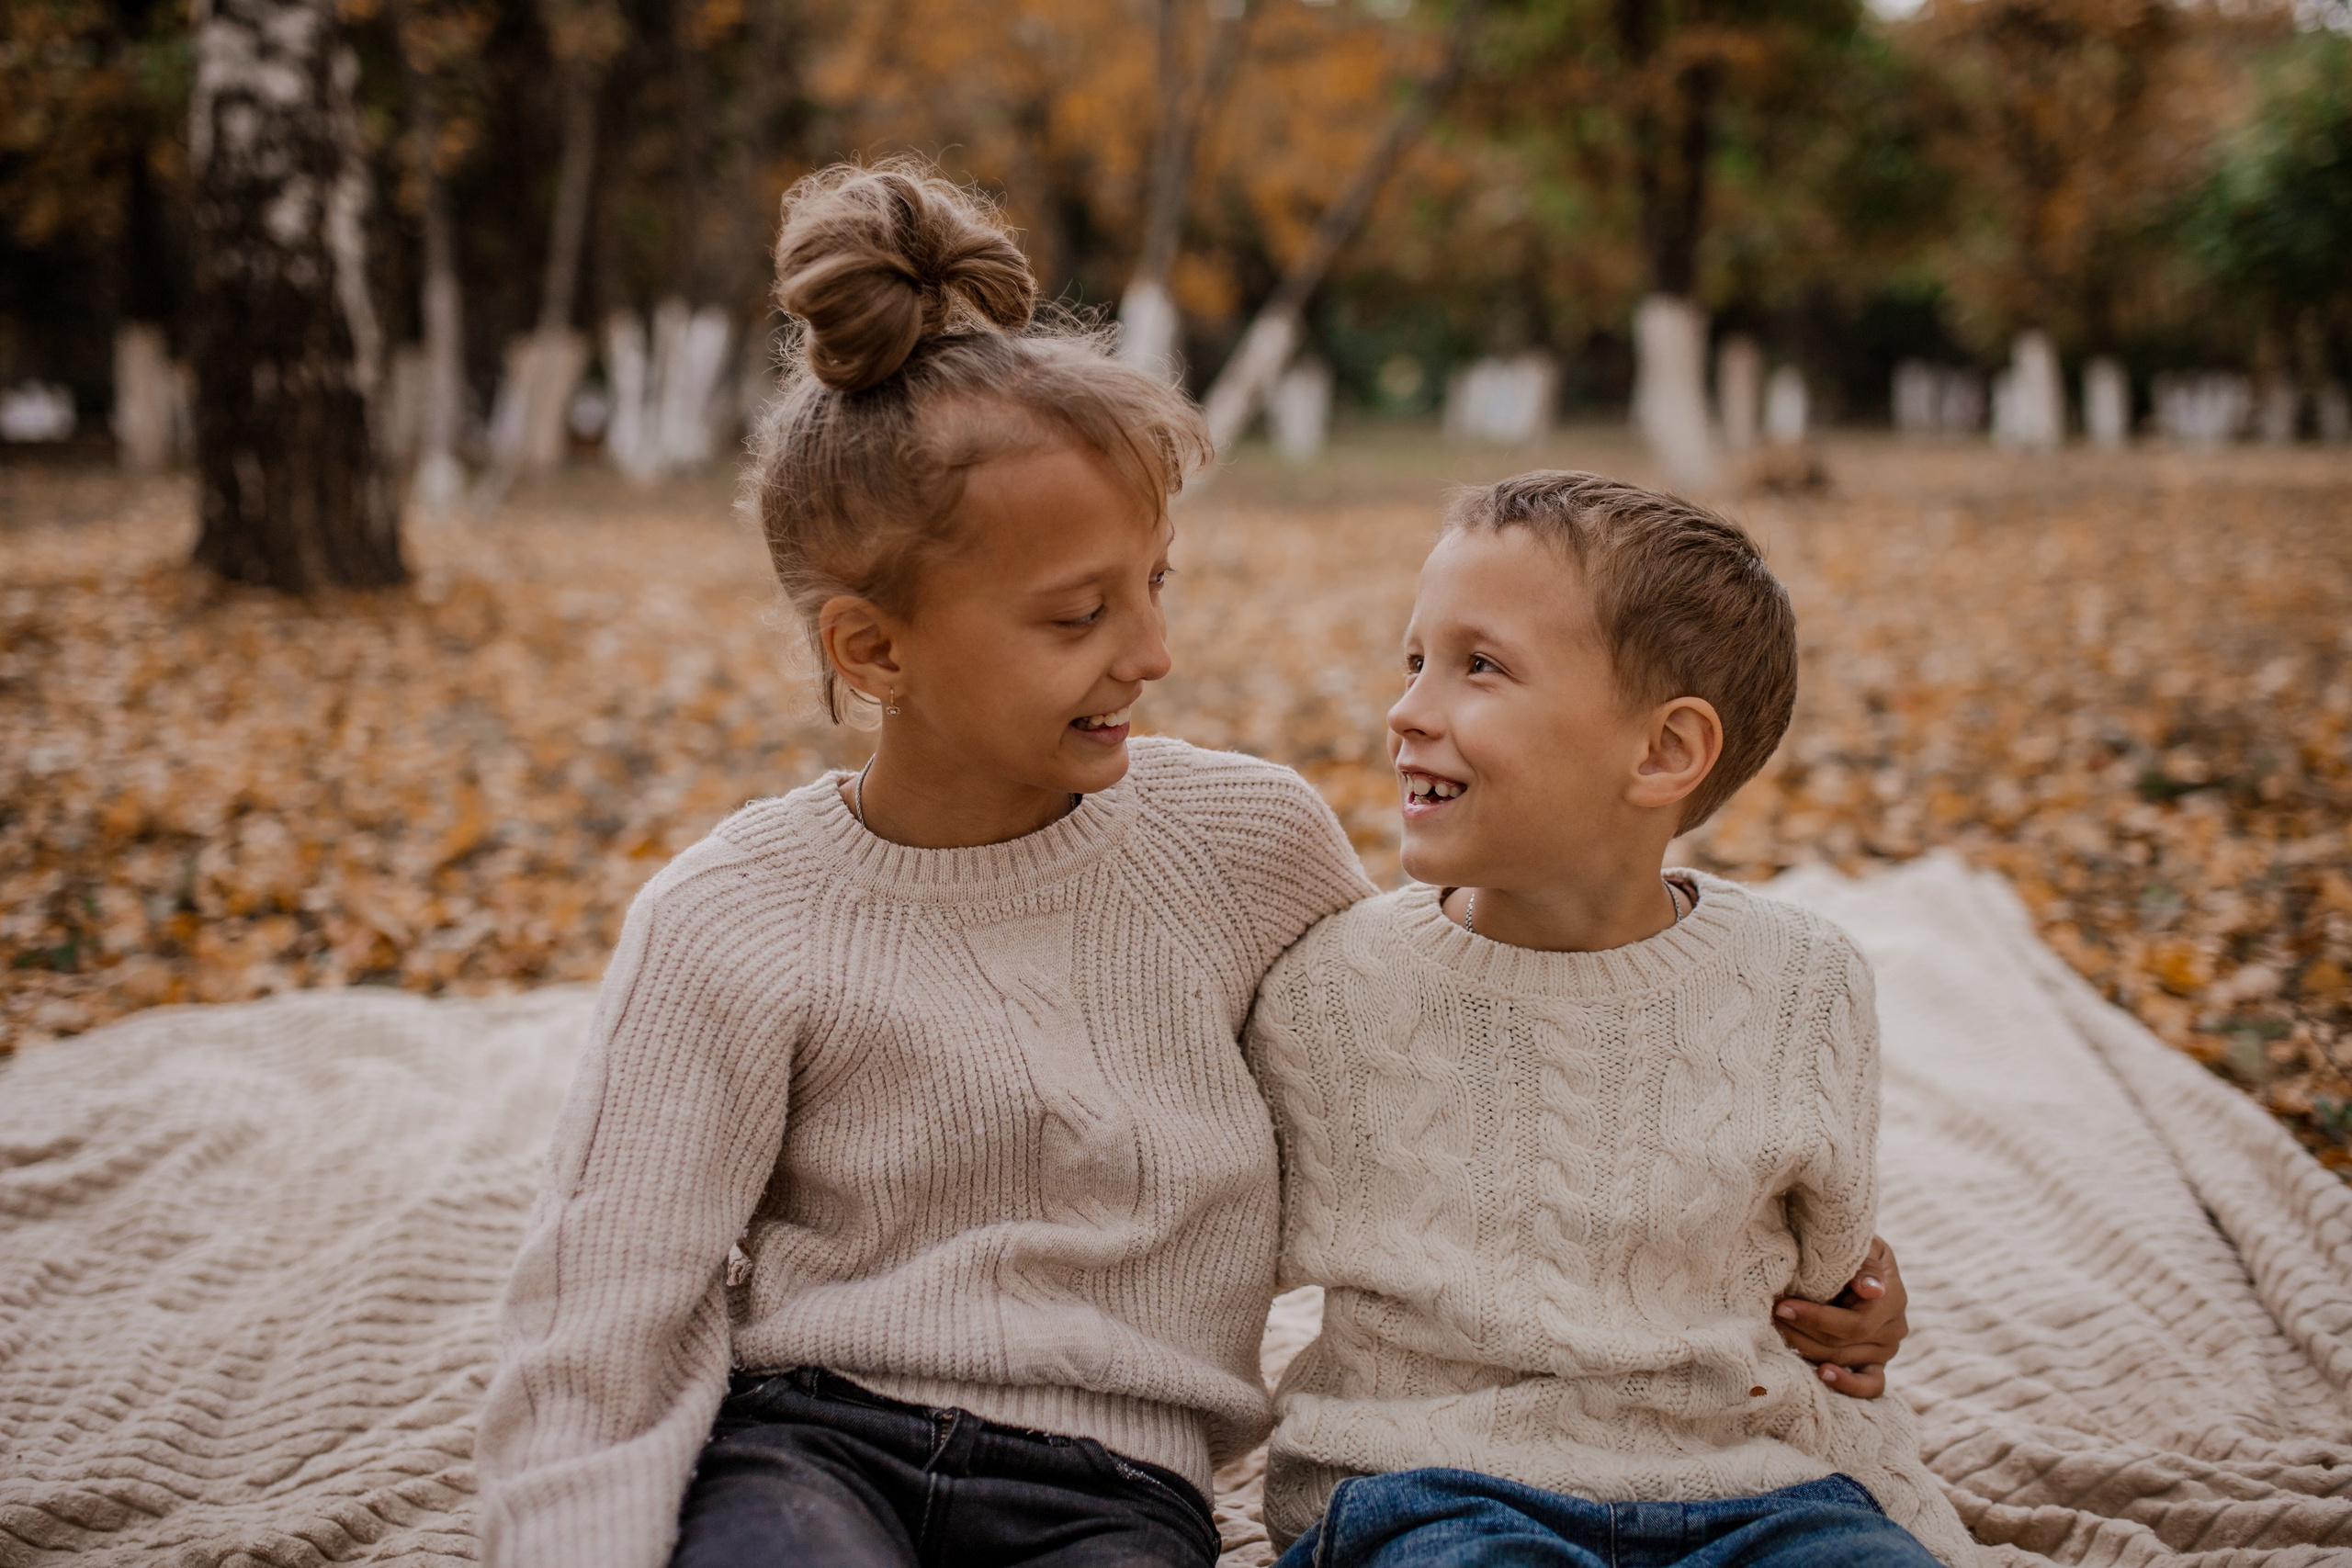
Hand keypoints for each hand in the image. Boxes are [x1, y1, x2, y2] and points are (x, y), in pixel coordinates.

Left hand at [1773, 1236, 1907, 1399]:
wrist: (1855, 1259)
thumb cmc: (1851, 1249)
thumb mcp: (1860, 1247)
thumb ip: (1865, 1266)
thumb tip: (1871, 1291)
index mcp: (1892, 1299)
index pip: (1853, 1324)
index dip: (1814, 1318)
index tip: (1781, 1307)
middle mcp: (1893, 1329)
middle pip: (1842, 1344)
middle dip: (1801, 1331)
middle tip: (1770, 1317)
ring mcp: (1886, 1350)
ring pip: (1842, 1359)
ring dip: (1805, 1348)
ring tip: (1777, 1333)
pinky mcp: (1877, 1364)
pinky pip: (1870, 1385)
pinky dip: (1847, 1384)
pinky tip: (1822, 1375)